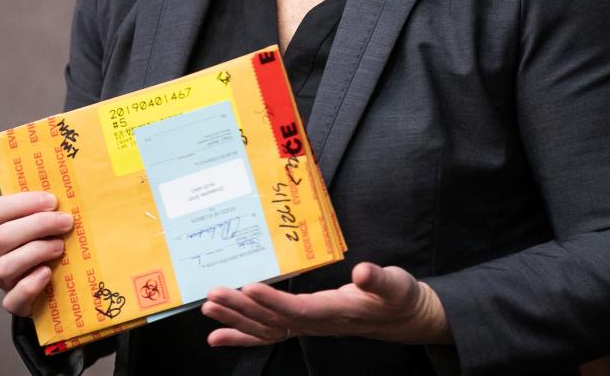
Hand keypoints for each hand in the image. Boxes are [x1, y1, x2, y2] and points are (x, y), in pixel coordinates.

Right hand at [0, 191, 72, 316]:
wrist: (47, 286)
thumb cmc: (45, 242)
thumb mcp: (41, 223)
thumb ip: (46, 208)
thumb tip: (71, 192)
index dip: (24, 203)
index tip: (53, 201)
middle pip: (3, 236)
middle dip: (39, 225)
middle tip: (66, 222)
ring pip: (6, 266)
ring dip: (37, 251)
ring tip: (60, 247)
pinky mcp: (12, 302)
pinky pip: (14, 297)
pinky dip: (31, 284)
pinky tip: (47, 273)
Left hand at [201, 262, 450, 346]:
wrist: (400, 316)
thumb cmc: (396, 296)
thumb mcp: (394, 284)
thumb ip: (378, 279)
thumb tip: (363, 272)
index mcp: (335, 311)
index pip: (299, 309)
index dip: (273, 301)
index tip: (249, 287)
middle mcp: (317, 323)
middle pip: (274, 320)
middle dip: (242, 309)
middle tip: (214, 296)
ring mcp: (308, 326)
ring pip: (266, 328)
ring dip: (236, 320)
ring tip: (209, 309)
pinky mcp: (304, 324)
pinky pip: (269, 334)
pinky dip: (241, 336)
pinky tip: (217, 337)